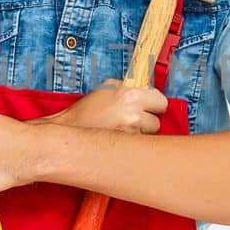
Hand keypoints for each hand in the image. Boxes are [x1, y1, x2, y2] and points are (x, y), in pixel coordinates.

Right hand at [41, 78, 166, 132]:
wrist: (69, 130)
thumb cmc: (86, 111)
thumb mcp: (107, 89)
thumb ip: (128, 87)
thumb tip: (146, 87)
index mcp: (129, 91)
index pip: (160, 98)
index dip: (153, 103)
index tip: (148, 105)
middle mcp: (132, 108)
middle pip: (159, 116)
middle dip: (150, 118)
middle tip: (137, 118)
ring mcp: (131, 127)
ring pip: (151, 131)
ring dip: (142, 131)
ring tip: (124, 128)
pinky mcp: (127, 143)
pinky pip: (140, 142)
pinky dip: (134, 141)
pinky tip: (120, 137)